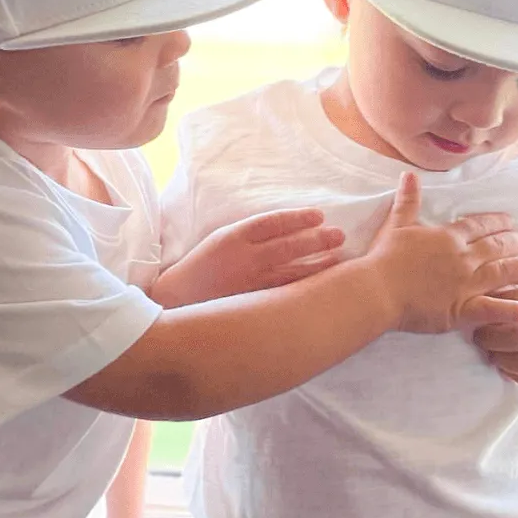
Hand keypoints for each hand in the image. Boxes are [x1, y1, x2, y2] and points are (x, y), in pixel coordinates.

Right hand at [152, 209, 344, 307]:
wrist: (178, 298)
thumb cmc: (203, 264)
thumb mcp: (221, 237)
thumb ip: (250, 233)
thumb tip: (286, 226)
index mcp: (233, 236)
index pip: (272, 222)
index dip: (297, 218)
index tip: (319, 215)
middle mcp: (243, 258)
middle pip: (287, 246)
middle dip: (316, 239)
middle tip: (339, 234)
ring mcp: (250, 282)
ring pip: (290, 271)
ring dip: (317, 264)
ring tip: (339, 257)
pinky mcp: (253, 302)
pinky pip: (285, 293)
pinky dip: (304, 286)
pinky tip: (322, 283)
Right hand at [364, 171, 517, 333]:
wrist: (377, 289)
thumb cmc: (384, 258)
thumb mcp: (396, 223)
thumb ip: (408, 200)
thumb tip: (409, 174)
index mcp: (449, 237)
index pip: (480, 226)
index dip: (498, 222)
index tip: (511, 221)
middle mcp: (464, 258)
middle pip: (498, 247)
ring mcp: (466, 284)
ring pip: (504, 272)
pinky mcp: (461, 309)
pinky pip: (492, 309)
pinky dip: (512, 310)